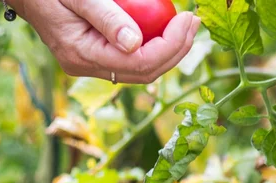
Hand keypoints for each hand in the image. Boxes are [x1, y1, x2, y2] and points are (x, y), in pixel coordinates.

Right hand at [11, 0, 199, 83]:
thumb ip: (106, 18)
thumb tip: (136, 44)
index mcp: (81, 56)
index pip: (139, 63)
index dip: (171, 46)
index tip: (188, 20)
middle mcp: (86, 67)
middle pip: (145, 72)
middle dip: (177, 50)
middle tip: (194, 22)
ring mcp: (91, 65)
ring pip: (142, 69)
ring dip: (170, 50)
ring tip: (187, 26)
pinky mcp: (96, 56)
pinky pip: (133, 58)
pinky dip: (155, 45)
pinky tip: (168, 27)